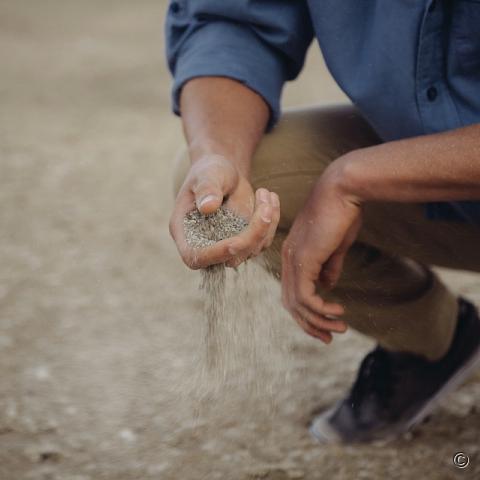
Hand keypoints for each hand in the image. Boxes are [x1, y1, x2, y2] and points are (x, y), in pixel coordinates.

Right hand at [170, 154, 279, 268]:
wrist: (223, 173)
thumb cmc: (209, 171)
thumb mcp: (207, 174)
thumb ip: (207, 189)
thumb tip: (208, 207)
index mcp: (184, 232)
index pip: (195, 256)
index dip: (215, 254)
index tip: (236, 242)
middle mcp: (204, 245)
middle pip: (230, 257)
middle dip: (252, 234)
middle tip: (265, 204)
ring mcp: (227, 246)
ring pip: (252, 249)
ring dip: (266, 224)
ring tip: (264, 193)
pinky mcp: (246, 243)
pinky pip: (264, 240)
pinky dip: (272, 220)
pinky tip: (269, 197)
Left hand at [281, 164, 361, 342]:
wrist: (343, 190)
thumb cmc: (342, 213)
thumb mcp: (335, 245)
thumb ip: (329, 266)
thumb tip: (328, 286)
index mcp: (293, 255)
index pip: (292, 290)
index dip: (306, 311)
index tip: (325, 324)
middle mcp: (288, 259)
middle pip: (290, 302)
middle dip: (309, 323)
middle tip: (328, 338)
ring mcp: (293, 259)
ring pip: (297, 303)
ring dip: (318, 321)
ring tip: (339, 328)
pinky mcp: (304, 260)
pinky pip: (306, 296)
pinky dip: (320, 309)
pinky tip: (338, 312)